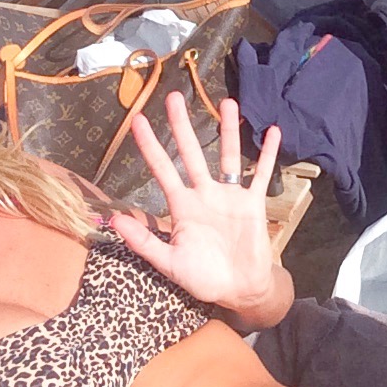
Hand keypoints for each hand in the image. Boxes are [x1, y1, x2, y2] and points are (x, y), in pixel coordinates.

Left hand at [112, 92, 281, 311]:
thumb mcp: (169, 263)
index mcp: (182, 207)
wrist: (240, 290)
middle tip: (174, 97)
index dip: (150, 147)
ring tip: (228, 103)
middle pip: (191, 153)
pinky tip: (271, 131)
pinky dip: (266, 154)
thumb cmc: (203, 277)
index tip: (138, 121)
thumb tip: (114, 219)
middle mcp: (204, 194)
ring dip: (228, 131)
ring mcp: (230, 196)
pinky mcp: (253, 203)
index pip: (163, 170)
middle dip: (182, 126)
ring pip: (227, 156)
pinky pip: (260, 174)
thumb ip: (144, 241)